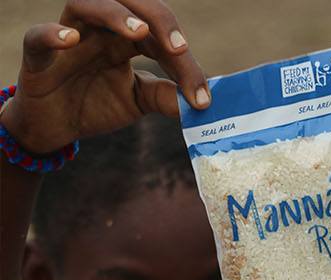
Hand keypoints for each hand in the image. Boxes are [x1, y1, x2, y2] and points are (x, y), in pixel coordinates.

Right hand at [0, 0, 207, 153]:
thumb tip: (202, 102)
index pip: (160, 35)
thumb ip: (167, 97)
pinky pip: (39, 36)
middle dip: (158, 18)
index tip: (202, 94)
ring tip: (140, 32)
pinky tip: (72, 39)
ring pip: (87, 5)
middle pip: (129, 3)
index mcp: (126, 39)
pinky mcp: (39, 57)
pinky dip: (54, 34)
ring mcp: (70, 39)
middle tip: (178, 47)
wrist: (55, 127)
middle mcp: (100, 31)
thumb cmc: (97, 104)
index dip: (184, 60)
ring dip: (116, 14)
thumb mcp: (139, 100)